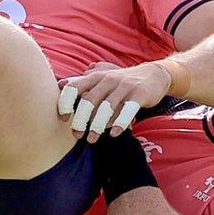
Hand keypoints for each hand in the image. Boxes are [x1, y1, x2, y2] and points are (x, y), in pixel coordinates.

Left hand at [57, 61, 171, 142]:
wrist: (154, 75)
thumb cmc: (122, 80)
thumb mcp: (102, 77)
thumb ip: (82, 82)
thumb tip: (60, 85)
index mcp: (96, 76)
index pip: (74, 87)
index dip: (66, 102)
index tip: (64, 118)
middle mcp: (108, 80)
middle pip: (89, 100)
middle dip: (80, 119)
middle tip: (76, 135)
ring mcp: (124, 86)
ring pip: (107, 108)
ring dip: (97, 126)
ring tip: (91, 139)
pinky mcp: (139, 94)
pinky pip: (128, 110)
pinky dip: (120, 123)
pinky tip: (114, 134)